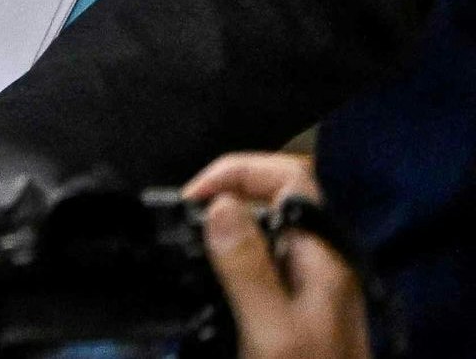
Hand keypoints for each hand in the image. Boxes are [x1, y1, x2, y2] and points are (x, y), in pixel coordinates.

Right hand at [188, 155, 370, 358]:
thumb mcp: (270, 331)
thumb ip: (246, 266)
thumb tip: (221, 204)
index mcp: (323, 258)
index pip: (291, 179)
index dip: (240, 172)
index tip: (193, 198)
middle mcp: (319, 264)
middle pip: (274, 202)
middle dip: (224, 199)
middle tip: (179, 225)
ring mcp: (307, 288)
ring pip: (262, 234)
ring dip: (220, 231)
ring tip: (182, 247)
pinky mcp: (292, 311)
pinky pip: (257, 267)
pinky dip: (225, 261)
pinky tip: (202, 281)